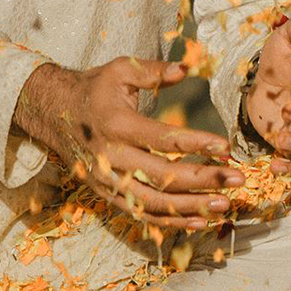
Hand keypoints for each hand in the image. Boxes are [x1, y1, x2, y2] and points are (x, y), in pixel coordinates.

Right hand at [14, 58, 243, 231]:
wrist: (52, 113)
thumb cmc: (94, 89)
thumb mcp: (120, 69)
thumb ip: (153, 71)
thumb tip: (186, 68)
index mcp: (117, 124)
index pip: (162, 139)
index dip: (195, 144)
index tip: (225, 147)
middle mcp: (112, 157)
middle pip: (163, 177)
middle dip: (204, 180)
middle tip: (237, 180)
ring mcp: (109, 181)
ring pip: (154, 203)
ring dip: (192, 206)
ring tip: (224, 205)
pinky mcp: (108, 195)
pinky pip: (143, 214)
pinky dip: (172, 221)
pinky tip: (200, 220)